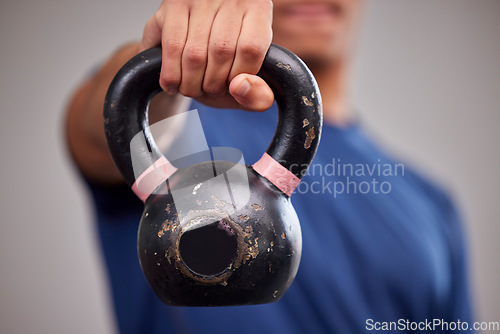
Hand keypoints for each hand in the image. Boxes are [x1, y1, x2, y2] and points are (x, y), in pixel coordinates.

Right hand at [140, 0, 274, 111]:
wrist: (194, 49)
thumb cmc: (227, 68)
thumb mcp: (250, 83)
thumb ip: (259, 96)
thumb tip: (240, 87)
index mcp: (258, 8)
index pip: (251, 48)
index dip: (238, 77)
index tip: (231, 87)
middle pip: (221, 51)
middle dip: (213, 84)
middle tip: (209, 90)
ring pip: (195, 53)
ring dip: (191, 83)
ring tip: (193, 89)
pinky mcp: (173, 5)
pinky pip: (172, 48)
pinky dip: (172, 75)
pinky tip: (174, 84)